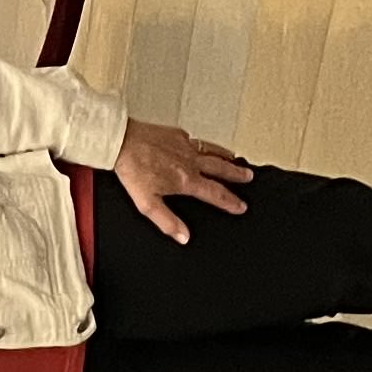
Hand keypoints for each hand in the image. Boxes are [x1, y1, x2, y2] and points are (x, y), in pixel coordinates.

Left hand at [110, 118, 253, 240]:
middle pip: (221, 168)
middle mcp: (190, 161)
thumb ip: (167, 222)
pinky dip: (206, 145)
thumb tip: (183, 237)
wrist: (122, 142)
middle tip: (248, 177)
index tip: (241, 206)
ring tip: (235, 159)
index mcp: (185, 180)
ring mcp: (185, 145)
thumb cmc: (132, 170)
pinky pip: (197, 140)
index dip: (230, 202)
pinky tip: (204, 146)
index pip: (215, 194)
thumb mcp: (147, 204)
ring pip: (212, 151)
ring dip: (226, 156)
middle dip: (236, 175)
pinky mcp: (177, 134)